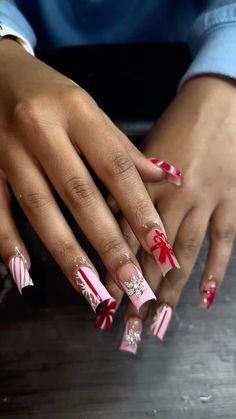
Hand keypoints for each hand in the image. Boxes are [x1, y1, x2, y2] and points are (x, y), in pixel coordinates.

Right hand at [0, 38, 178, 311]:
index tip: (158, 243)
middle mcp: (41, 129)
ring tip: (89, 289)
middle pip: (79, 193)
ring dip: (65, 252)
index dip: (138, 206)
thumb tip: (165, 177)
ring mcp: (8, 150)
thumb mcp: (88, 108)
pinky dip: (8, 242)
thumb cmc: (50, 93)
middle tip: (130, 280)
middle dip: (107, 241)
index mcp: (76, 111)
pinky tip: (25, 274)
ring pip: (39, 207)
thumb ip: (121, 146)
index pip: (115, 165)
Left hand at [96, 75, 235, 352]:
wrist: (221, 101)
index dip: (114, 267)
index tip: (103, 297)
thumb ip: (129, 187)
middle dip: (139, 289)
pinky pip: (224, 239)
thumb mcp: (146, 151)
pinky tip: (205, 296)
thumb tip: (110, 218)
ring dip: (171, 288)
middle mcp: (172, 198)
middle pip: (152, 252)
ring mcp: (205, 201)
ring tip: (159, 320)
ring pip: (184, 252)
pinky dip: (215, 268)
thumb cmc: (179, 125)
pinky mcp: (232, 200)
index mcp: (146, 184)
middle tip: (127, 323)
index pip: (125, 235)